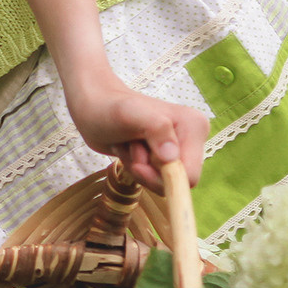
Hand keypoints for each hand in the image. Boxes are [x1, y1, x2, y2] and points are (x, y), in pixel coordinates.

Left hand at [64, 72, 207, 186]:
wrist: (93, 105)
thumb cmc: (109, 107)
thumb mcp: (130, 114)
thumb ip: (156, 129)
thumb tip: (172, 158)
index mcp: (194, 126)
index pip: (189, 175)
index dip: (162, 177)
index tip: (137, 164)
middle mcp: (191, 138)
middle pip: (176, 182)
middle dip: (147, 172)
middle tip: (130, 149)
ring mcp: (177, 148)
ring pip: (162, 182)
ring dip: (138, 168)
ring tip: (128, 145)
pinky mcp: (164, 156)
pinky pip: (153, 179)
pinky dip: (135, 168)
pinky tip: (127, 149)